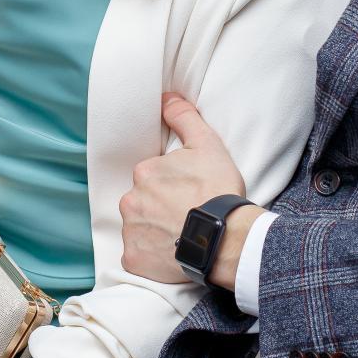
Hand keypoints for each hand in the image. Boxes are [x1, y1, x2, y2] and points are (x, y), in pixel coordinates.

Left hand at [120, 94, 253, 287]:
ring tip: (182, 234)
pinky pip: (138, 255)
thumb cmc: (218, 190)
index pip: (152, 175)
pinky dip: (151, 255)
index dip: (171, 183)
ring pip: (139, 227)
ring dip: (154, 230)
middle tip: (186, 213)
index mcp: (144, 171)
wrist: (227, 238)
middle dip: (159, 206)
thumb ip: (184, 117)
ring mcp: (130, 232)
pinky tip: (172, 253)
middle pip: (142, 201)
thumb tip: (165, 97)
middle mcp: (130, 200)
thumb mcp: (207, 145)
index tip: (188, 191)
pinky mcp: (134, 259)